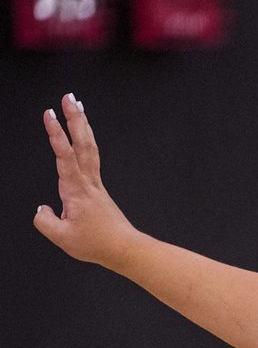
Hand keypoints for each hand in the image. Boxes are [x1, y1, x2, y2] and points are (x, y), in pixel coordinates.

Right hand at [33, 94, 135, 265]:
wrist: (125, 249)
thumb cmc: (98, 244)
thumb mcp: (62, 237)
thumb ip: (44, 221)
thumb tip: (42, 209)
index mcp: (77, 190)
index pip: (64, 155)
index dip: (56, 133)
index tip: (49, 114)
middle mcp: (88, 182)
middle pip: (83, 143)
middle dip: (75, 118)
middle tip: (69, 97)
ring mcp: (95, 184)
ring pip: (89, 148)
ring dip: (82, 126)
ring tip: (76, 107)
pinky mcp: (98, 189)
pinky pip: (91, 159)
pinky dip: (86, 142)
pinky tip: (83, 136)